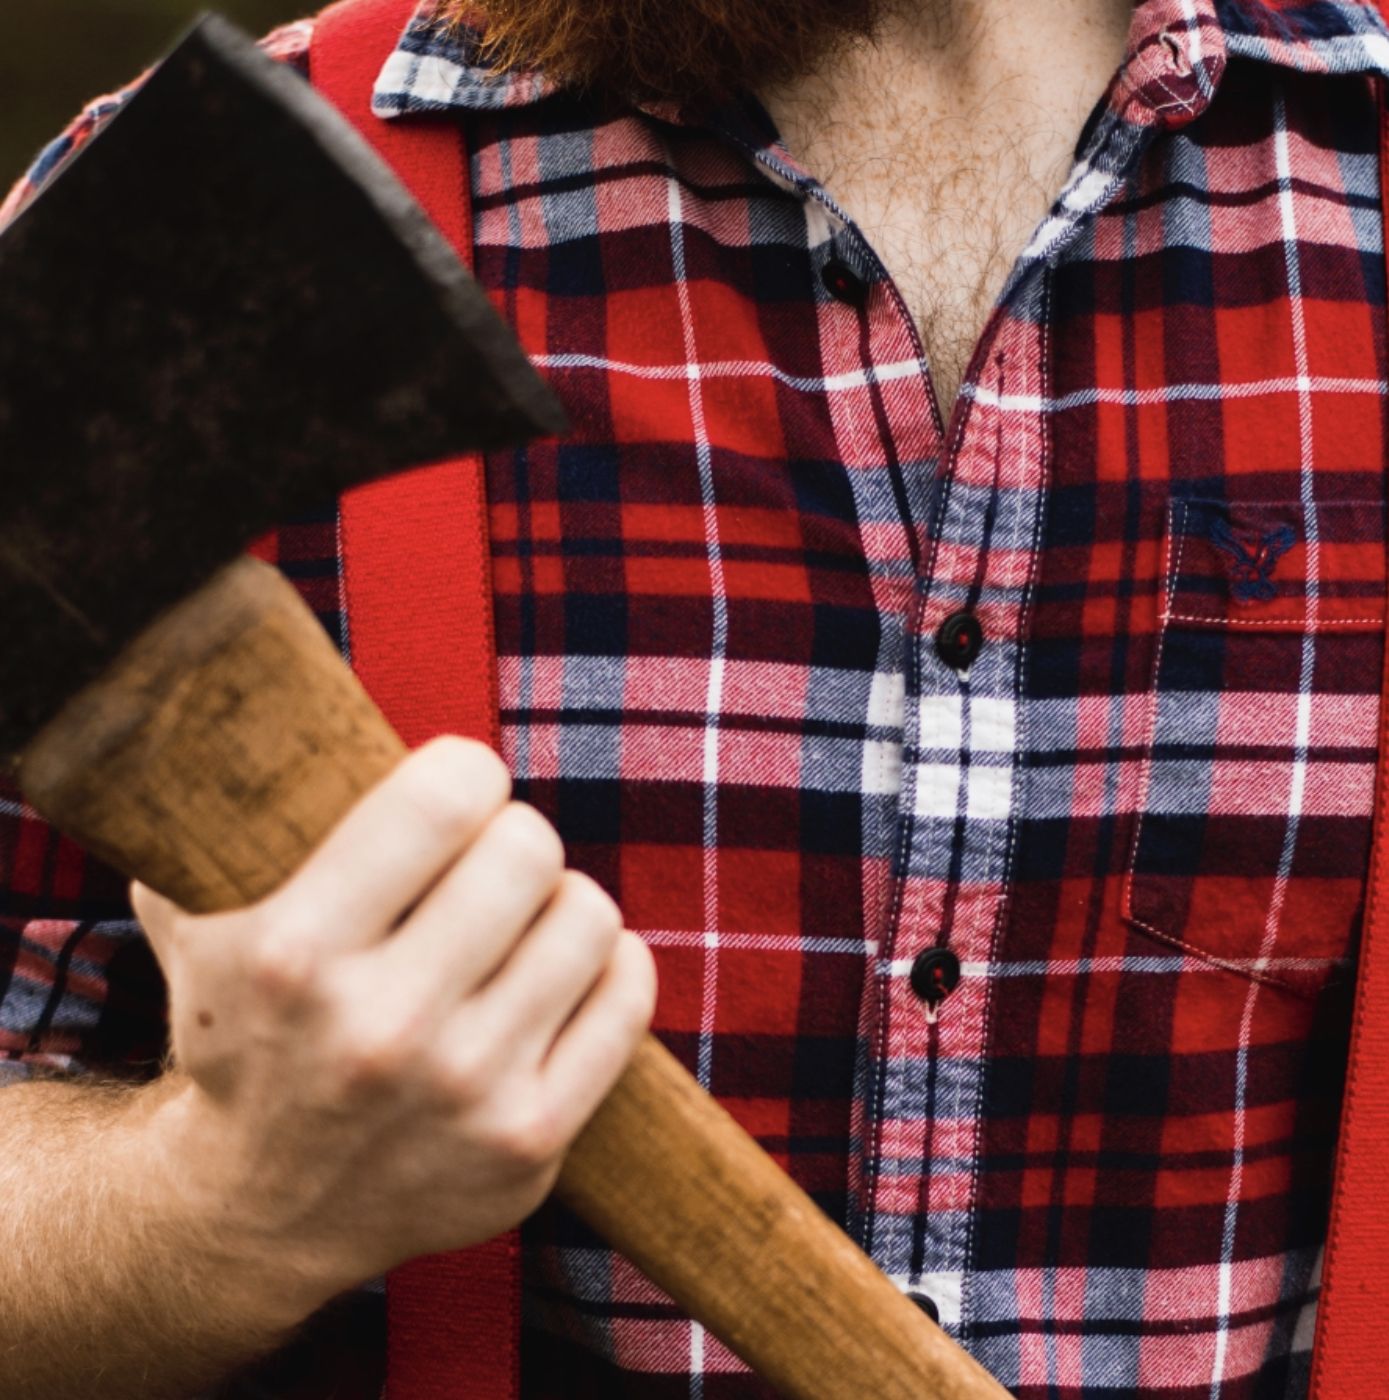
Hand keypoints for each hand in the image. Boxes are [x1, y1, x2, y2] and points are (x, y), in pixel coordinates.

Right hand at [131, 736, 656, 1301]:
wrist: (260, 1211)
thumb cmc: (244, 1030)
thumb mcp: (194, 918)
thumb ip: (228, 812)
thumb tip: (280, 696)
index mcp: (290, 952)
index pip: (448, 795)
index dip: (466, 773)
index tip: (457, 791)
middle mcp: (382, 1028)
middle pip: (529, 848)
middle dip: (512, 840)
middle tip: (486, 865)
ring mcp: (465, 1093)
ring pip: (589, 916)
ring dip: (559, 904)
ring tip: (519, 924)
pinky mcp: (530, 1142)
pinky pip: (628, 994)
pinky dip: (608, 965)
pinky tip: (562, 973)